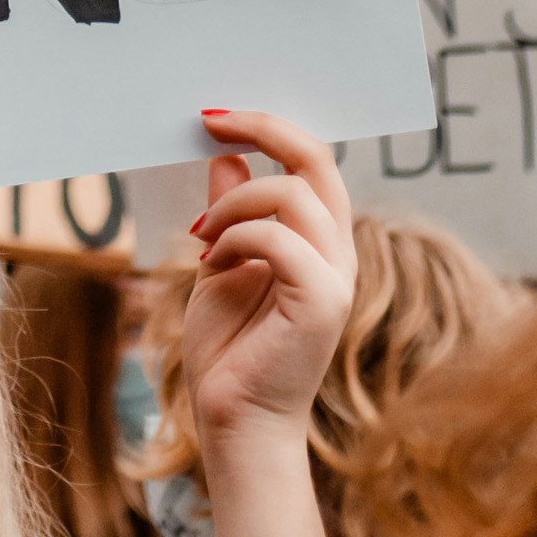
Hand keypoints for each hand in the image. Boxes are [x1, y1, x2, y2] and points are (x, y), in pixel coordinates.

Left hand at [179, 111, 353, 454]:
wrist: (232, 421)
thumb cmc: (227, 351)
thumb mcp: (218, 260)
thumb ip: (227, 212)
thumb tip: (226, 156)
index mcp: (317, 241)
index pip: (312, 162)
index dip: (268, 127)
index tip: (214, 115)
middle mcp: (336, 254)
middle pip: (318, 160)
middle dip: (263, 127)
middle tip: (210, 120)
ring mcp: (335, 278)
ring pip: (293, 193)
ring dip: (233, 201)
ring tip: (199, 235)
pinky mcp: (322, 303)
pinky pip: (279, 239)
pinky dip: (235, 238)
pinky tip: (210, 263)